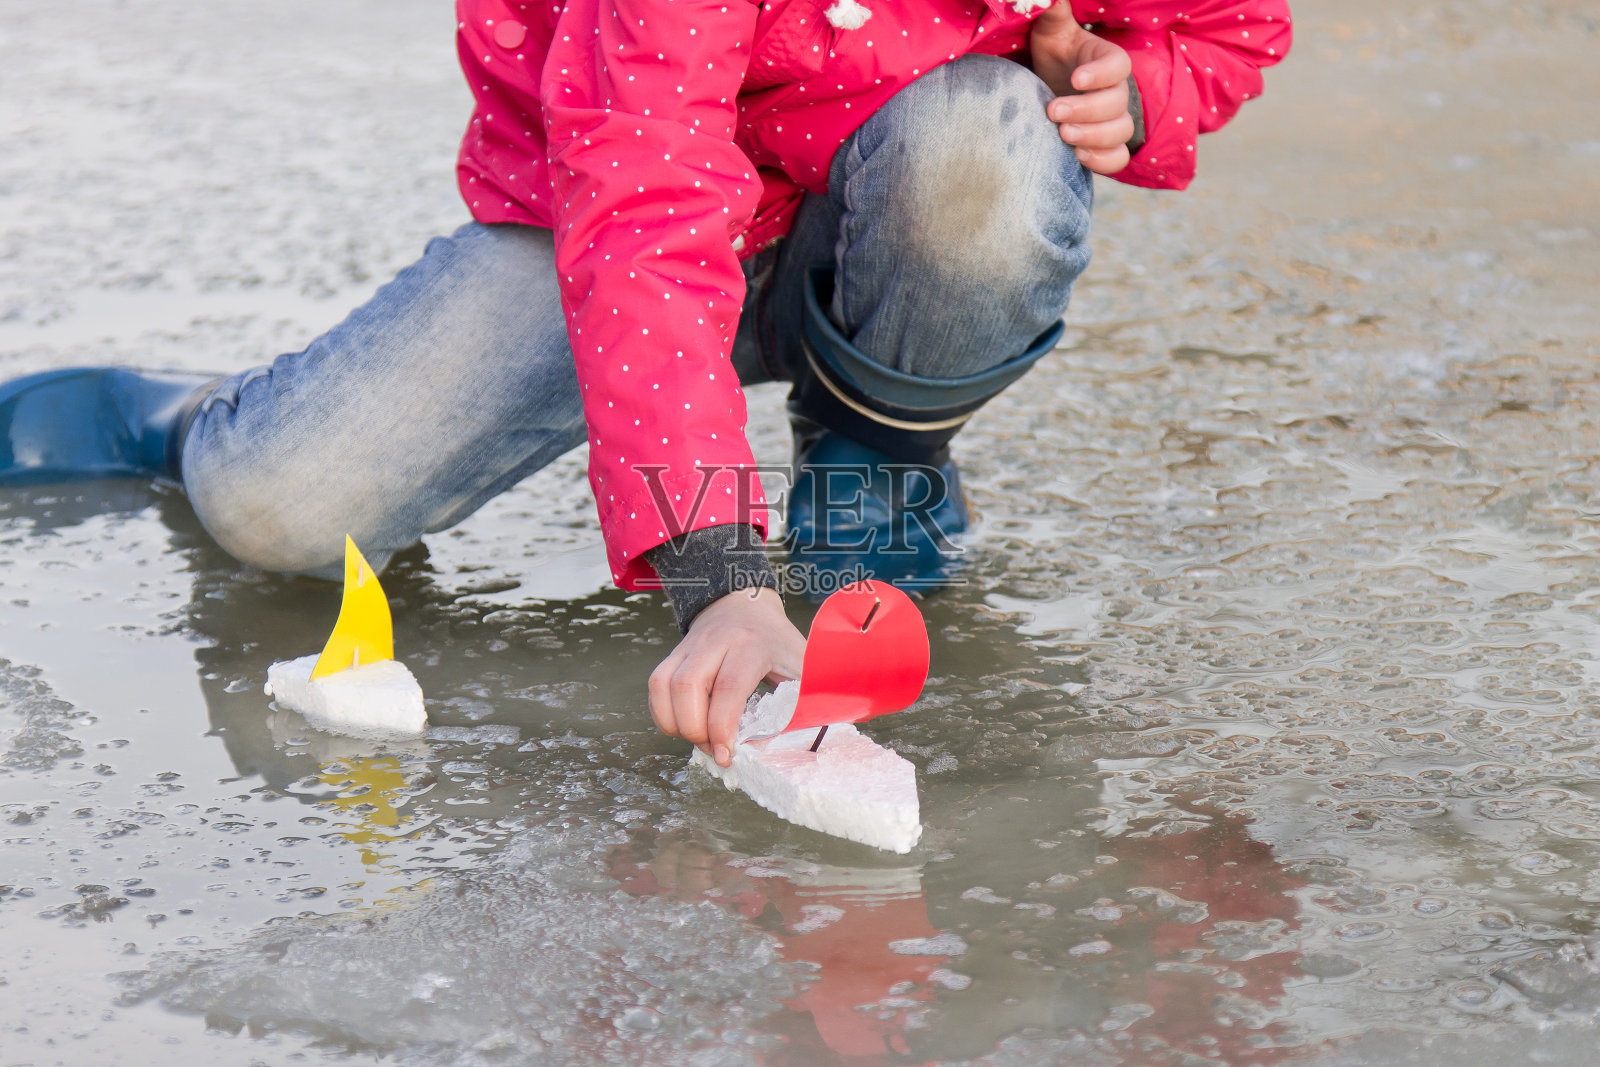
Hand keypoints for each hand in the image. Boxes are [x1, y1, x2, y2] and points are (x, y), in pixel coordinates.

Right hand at [647, 587, 804, 766]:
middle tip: (714, 749)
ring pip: (662, 685)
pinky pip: (656, 686)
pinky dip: (664, 714)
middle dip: (695, 729)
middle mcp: (714, 642)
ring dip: (675, 723)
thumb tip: (820, 737)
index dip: (722, 726)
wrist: (744, 603)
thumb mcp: (801, 662)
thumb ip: (807, 696)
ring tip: (699, 738)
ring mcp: (689, 646)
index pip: (728, 688)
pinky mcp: (673, 654)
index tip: (726, 755)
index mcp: (751, 645)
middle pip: (687, 686)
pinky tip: (684, 725)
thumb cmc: (776, 641)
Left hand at [1030, 3, 1134, 175]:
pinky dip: (1102, 161)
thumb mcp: (1050, 31)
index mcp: (1106, 60)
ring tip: (1062, 135)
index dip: (1101, 74)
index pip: (1119, 66)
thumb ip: (1053, 12)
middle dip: (1086, 110)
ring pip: (1121, 132)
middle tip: (1053, 111)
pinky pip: (1118, 158)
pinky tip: (1077, 156)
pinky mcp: (1105, 145)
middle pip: (1118, 103)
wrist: (1049, 86)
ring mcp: (1113, 120)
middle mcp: (1115, 91)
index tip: (1075, 79)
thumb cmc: (1053, 55)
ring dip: (1094, 137)